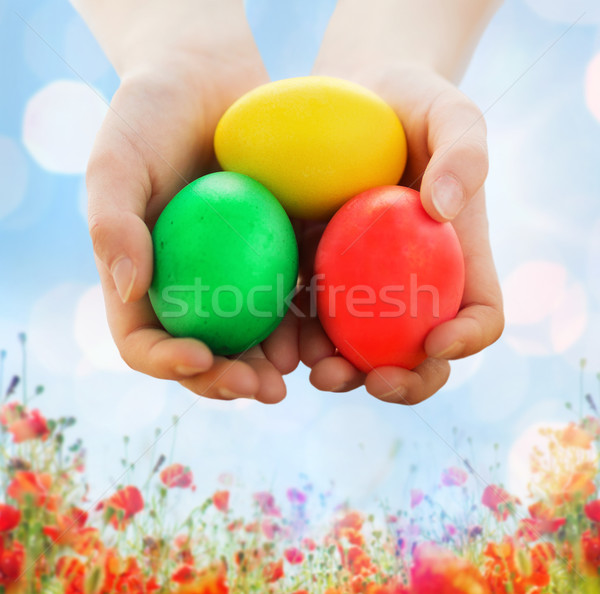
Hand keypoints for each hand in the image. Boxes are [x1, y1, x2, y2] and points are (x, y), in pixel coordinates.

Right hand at [82, 0, 297, 402]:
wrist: (211, 80)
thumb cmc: (154, 115)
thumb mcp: (119, 159)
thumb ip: (112, 222)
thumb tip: (130, 287)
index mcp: (145, 280)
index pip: (144, 340)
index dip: (167, 362)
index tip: (200, 358)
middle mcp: (189, 288)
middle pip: (204, 354)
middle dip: (230, 381)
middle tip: (266, 389)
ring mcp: (235, 277)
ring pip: (252, 337)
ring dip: (275, 364)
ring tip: (301, 371)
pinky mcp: (277, 255)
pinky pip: (291, 297)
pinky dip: (306, 320)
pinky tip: (328, 330)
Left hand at [300, 63, 503, 403]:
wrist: (353, 100)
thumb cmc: (410, 107)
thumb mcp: (450, 113)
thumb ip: (463, 152)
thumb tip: (442, 208)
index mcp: (455, 259)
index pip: (479, 313)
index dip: (468, 339)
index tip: (438, 341)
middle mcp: (411, 284)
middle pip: (418, 352)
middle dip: (401, 380)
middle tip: (370, 380)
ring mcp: (362, 286)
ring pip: (358, 349)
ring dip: (340, 371)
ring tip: (312, 367)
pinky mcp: (316, 274)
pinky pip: (307, 317)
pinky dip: (295, 337)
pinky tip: (277, 339)